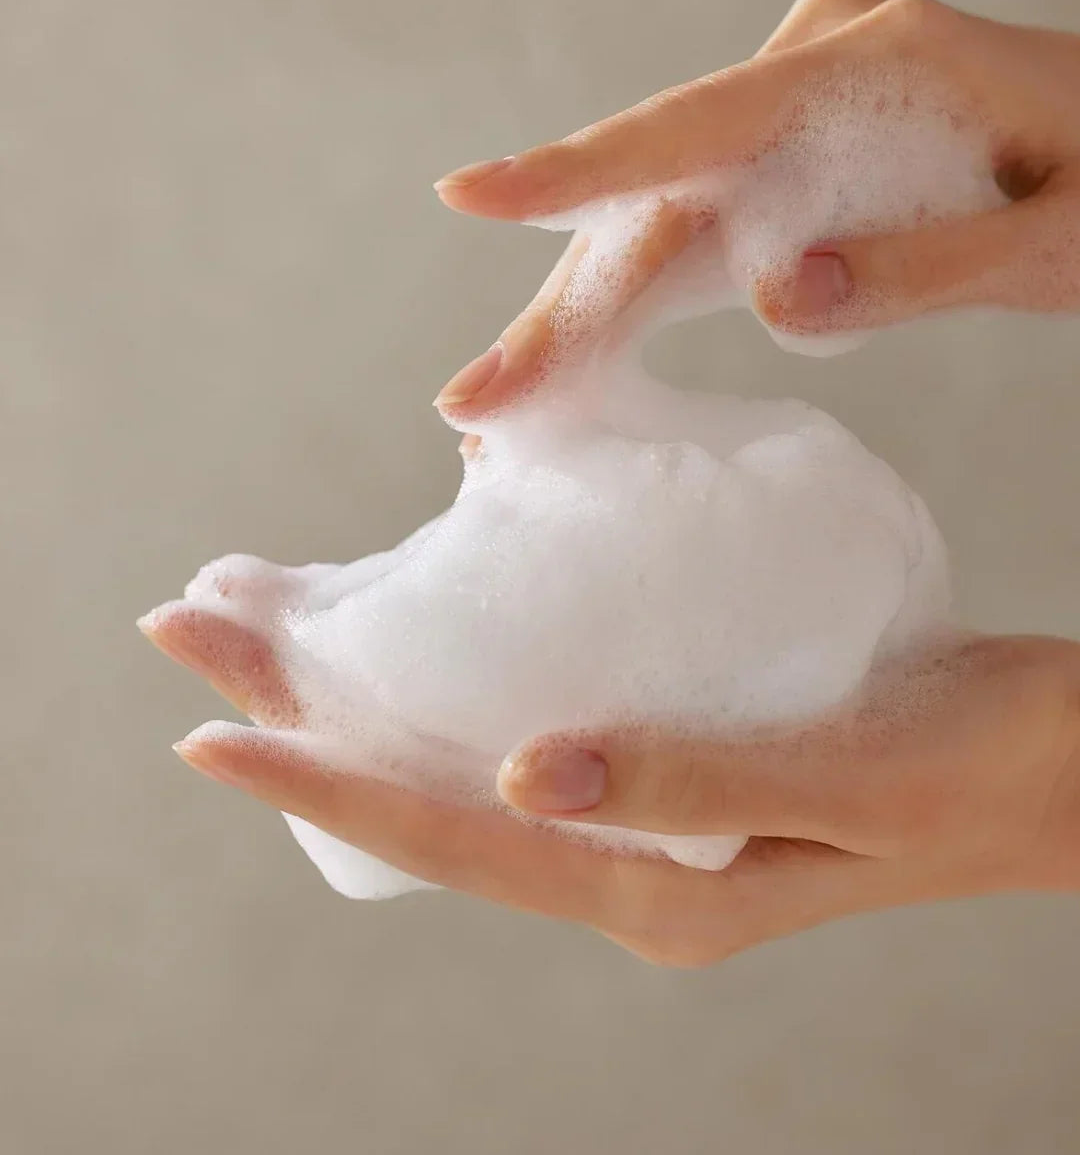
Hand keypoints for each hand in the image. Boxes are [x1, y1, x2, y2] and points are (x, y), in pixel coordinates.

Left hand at [156, 607, 1079, 965]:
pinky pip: (534, 729)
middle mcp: (634, 868)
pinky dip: (455, 680)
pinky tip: (413, 630)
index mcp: (664, 893)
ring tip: (266, 627)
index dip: (327, 782)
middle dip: (307, 725)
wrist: (1063, 763)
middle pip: (435, 797)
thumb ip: (695, 783)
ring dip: (366, 698)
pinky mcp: (676, 764)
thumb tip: (525, 775)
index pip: (457, 838)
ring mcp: (649, 820)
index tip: (205, 730)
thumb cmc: (983, 766)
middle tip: (192, 636)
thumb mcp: (851, 776)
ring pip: (469, 763)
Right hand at [433, 0, 1079, 419]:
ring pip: (663, 216)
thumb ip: (930, 267)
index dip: (582, 168)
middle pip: (658, 195)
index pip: (704, 122)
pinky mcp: (789, 155)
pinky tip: (591, 360)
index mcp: (877, 62)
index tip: (477, 196)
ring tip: (511, 403)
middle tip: (479, 404)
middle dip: (569, 305)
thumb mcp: (1063, 235)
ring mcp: (792, 110)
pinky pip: (697, 225)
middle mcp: (808, 70)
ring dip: (593, 314)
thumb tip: (776, 295)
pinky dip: (646, 299)